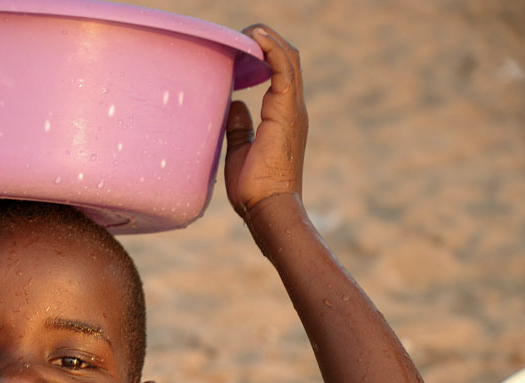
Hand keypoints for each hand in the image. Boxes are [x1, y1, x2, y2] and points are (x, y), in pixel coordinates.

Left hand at [224, 25, 307, 218]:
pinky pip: (283, 70)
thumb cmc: (253, 189)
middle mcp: (292, 109)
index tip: (242, 45)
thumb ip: (239, 127)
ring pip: (288, 60)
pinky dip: (271, 49)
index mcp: (283, 117)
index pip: (280, 74)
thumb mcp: (240, 151)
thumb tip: (233, 105)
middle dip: (267, 42)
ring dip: (268, 40)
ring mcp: (292, 110)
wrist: (268, 209)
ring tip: (249, 29)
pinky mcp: (286, 112)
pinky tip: (256, 37)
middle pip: (287, 61)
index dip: (264, 55)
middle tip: (243, 32)